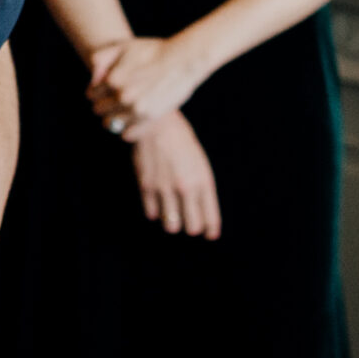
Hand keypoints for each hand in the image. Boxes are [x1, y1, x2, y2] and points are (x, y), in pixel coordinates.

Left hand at [85, 34, 208, 132]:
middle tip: (115, 98)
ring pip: (111, 124)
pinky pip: (127, 134)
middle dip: (104, 104)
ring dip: (114, 117)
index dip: (97, 91)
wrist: (183, 60)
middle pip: (99, 110)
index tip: (105, 89)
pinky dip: (127, 129)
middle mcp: (122, 97)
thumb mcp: (123, 47)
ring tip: (123, 109)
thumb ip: (100, 59)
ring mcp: (136, 110)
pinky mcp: (150, 119)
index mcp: (113, 79)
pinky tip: (132, 119)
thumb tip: (92, 79)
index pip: (91, 94)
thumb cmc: (153, 51)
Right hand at [128, 110, 220, 239]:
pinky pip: (151, 214)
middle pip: (192, 227)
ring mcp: (165, 188)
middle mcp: (185, 187)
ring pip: (171, 226)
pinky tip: (157, 202)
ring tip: (172, 212)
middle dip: (192, 227)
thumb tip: (201, 215)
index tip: (210, 234)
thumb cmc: (181, 142)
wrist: (157, 123)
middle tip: (189, 220)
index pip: (210, 217)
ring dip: (172, 222)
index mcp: (203, 181)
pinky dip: (155, 212)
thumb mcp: (200, 163)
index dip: (211, 229)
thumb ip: (202, 188)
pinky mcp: (146, 186)